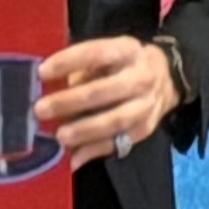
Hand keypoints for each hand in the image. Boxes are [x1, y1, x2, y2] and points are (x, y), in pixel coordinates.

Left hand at [38, 35, 174, 160]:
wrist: (167, 78)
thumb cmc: (124, 63)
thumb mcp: (108, 53)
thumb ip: (84, 68)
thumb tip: (55, 89)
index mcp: (127, 51)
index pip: (97, 53)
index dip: (69, 62)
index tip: (42, 72)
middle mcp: (141, 77)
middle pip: (105, 91)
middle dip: (71, 102)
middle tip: (41, 110)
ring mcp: (147, 104)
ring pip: (116, 120)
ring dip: (85, 131)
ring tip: (60, 137)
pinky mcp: (146, 128)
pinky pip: (120, 143)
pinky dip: (95, 151)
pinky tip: (75, 157)